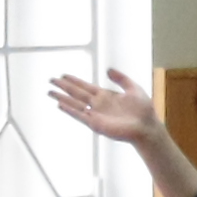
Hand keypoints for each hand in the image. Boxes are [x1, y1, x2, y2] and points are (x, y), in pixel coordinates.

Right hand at [49, 68, 163, 148]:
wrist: (147, 126)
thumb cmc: (143, 110)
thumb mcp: (133, 88)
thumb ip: (121, 78)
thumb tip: (108, 70)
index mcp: (105, 95)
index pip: (85, 86)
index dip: (74, 80)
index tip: (63, 75)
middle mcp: (98, 104)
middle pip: (76, 93)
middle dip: (63, 87)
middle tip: (51, 80)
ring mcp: (96, 114)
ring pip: (75, 104)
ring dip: (62, 98)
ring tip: (50, 92)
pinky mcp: (96, 124)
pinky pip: (80, 115)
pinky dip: (70, 110)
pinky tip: (61, 104)